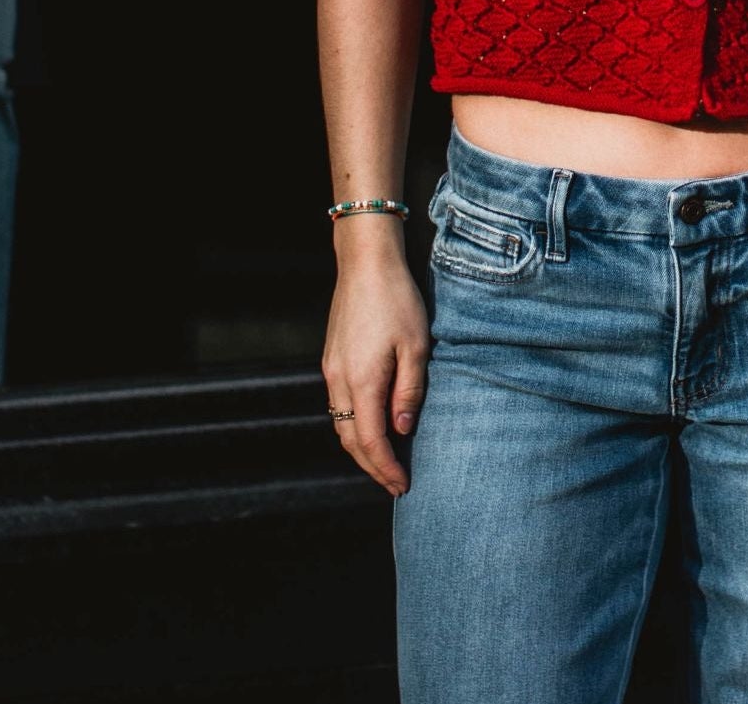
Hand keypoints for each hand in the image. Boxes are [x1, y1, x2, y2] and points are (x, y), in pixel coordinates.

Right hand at [321, 225, 430, 494]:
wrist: (365, 262)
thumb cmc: (397, 300)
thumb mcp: (416, 346)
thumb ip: (409, 391)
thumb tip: (402, 430)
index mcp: (362, 381)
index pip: (370, 441)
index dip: (386, 468)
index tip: (403, 486)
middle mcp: (339, 379)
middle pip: (349, 440)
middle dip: (371, 466)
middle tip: (394, 484)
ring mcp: (331, 368)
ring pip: (340, 423)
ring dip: (360, 448)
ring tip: (385, 463)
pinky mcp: (331, 358)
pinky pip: (338, 404)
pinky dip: (353, 425)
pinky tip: (371, 426)